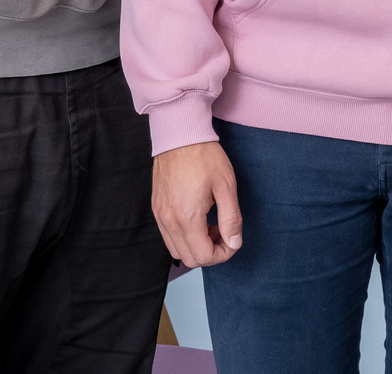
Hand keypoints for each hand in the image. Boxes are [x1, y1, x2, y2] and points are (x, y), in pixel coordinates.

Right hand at [153, 141, 243, 266]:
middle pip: (189, 258)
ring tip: (212, 224)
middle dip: (211, 253)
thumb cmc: (204, 156)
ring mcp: (160, 215)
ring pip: (177, 250)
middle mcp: (169, 221)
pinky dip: (185, 236)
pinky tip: (198, 218)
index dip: (223, 254)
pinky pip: (169, 236)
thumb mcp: (226, 186)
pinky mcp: (157, 208)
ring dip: (197, 246)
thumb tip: (234, 243)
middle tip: (224, 232)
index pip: (203, 257)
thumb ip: (231, 219)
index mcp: (187, 217)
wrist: (179, 134)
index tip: (233, 239)